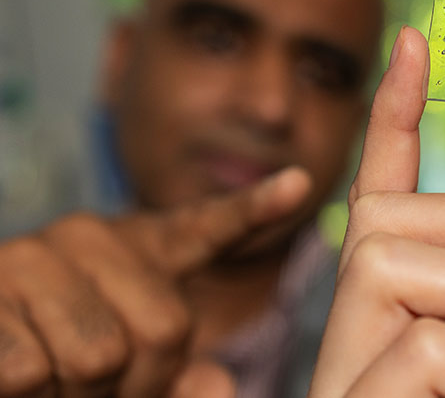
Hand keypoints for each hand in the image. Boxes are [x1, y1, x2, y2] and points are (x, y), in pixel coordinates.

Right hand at [0, 166, 310, 396]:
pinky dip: (29, 394)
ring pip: (97, 356)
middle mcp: (89, 236)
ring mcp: (32, 255)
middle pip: (164, 329)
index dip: (255, 209)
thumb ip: (177, 370)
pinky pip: (31, 369)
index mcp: (138, 248)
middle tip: (102, 386)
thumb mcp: (129, 363)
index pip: (207, 226)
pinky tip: (16, 375)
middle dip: (140, 383)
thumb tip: (218, 384)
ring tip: (55, 378)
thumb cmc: (61, 356)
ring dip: (79, 396)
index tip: (300, 184)